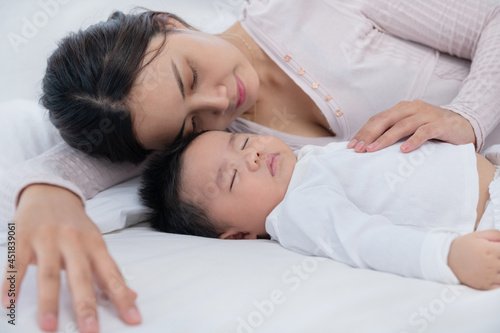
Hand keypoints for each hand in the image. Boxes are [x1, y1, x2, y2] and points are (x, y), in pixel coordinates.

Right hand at [1, 184, 140, 332]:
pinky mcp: (23, 239)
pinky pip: (16, 264)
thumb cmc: (76, 224)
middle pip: (81, 276)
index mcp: (96, 244)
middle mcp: (74, 241)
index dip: (123, 297)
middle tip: (91, 330)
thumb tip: (132, 295)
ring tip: (50, 327)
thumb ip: (109, 272)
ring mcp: (48, 239)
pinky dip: (11, 284)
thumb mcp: (96, 244)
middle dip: (86, 305)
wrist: (50, 192)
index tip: (133, 319)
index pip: (112, 274)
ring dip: (49, 302)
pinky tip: (8, 304)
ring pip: (49, 273)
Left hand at [347, 100, 475, 152]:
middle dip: (369, 135)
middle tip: (358, 149)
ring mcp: (426, 115)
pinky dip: (413, 141)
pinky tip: (404, 150)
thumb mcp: (410, 129)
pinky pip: (424, 132)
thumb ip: (393, 134)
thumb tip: (368, 148)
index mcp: (401, 109)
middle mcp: (412, 108)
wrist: (464, 125)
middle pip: (385, 120)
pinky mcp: (440, 124)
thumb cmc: (432, 129)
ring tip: (373, 150)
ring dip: (385, 139)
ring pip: (402, 126)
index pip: (377, 119)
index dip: (363, 132)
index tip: (351, 146)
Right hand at [448, 230, 499, 289]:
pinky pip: (499, 286)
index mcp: (490, 250)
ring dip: (499, 270)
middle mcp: (491, 264)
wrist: (448, 258)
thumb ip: (496, 235)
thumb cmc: (463, 247)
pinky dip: (498, 281)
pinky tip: (493, 274)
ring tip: (494, 265)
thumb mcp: (478, 235)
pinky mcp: (485, 285)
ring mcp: (488, 276)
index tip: (497, 250)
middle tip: (495, 257)